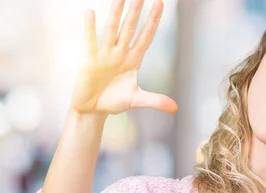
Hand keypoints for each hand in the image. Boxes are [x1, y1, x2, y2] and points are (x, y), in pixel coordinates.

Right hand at [71, 0, 177, 116]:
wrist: (93, 109)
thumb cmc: (114, 101)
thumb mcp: (136, 100)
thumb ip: (155, 101)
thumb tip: (175, 108)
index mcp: (133, 61)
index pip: (145, 37)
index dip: (153, 22)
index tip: (159, 3)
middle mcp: (120, 54)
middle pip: (130, 29)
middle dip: (136, 12)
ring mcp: (105, 56)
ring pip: (112, 30)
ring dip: (116, 14)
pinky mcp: (90, 62)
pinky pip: (90, 42)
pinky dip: (89, 29)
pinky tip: (90, 13)